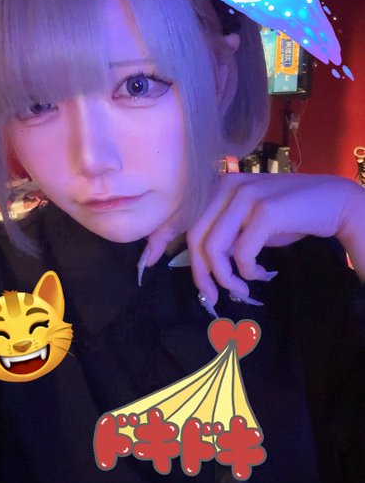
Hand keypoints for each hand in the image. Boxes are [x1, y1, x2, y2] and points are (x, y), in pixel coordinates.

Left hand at [141, 173, 364, 304]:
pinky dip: (248, 271)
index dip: (160, 236)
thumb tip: (201, 261)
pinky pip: (241, 254)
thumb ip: (225, 231)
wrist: (333, 203)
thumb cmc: (290, 215)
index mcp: (220, 186)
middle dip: (200, 274)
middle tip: (213, 296)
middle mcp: (228, 186)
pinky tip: (261, 274)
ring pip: (214, 248)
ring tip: (242, 288)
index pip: (181, 212)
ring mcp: (245, 197)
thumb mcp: (249, 221)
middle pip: (195, 238)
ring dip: (225, 278)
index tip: (149, 260)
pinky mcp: (264, 212)